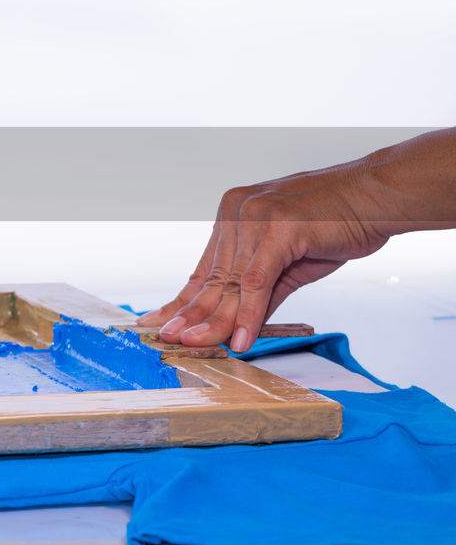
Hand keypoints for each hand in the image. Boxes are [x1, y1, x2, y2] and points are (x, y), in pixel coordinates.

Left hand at [137, 165, 390, 352]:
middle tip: (170, 340)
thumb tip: (238, 325)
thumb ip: (261, 291)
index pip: (205, 268)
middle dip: (192, 314)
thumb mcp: (289, 261)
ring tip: (199, 346)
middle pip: (214, 277)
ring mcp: (255, 218)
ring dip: (216, 321)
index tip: (164, 322)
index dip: (184, 300)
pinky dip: (249, 313)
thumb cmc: (338, 223)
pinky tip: (241, 337)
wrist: (379, 198)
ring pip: (232, 282)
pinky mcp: (277, 229)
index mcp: (234, 213)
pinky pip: (257, 281)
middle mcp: (237, 211)